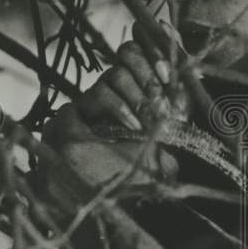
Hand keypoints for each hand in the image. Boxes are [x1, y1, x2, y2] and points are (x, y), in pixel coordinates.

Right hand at [40, 23, 184, 207]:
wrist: (120, 205)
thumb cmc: (149, 169)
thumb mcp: (174, 128)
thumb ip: (177, 90)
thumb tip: (177, 43)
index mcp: (136, 89)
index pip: (140, 50)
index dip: (154, 52)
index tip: (168, 71)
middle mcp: (111, 92)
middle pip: (126, 57)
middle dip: (148, 77)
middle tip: (163, 106)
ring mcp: (88, 105)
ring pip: (112, 77)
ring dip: (137, 98)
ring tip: (148, 124)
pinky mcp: (69, 119)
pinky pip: (93, 98)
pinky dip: (117, 110)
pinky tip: (131, 128)